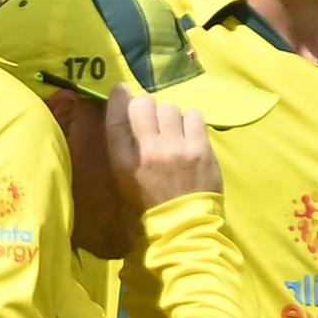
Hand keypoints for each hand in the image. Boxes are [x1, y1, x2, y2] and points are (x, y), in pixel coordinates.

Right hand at [104, 84, 222, 209]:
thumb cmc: (149, 202)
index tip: (121, 91)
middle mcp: (148, 150)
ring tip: (173, 134)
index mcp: (125, 161)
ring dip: (170, 117)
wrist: (183, 226)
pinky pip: (193, 115)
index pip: (116, 118)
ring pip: (170, 108)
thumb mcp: (125, 177)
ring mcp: (177, 148)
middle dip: (146, 107)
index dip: (117, 99)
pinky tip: (189, 136)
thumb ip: (123, 145)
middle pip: (144, 104)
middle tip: (153, 121)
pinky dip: (190, 122)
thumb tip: (125, 108)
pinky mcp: (200, 149)